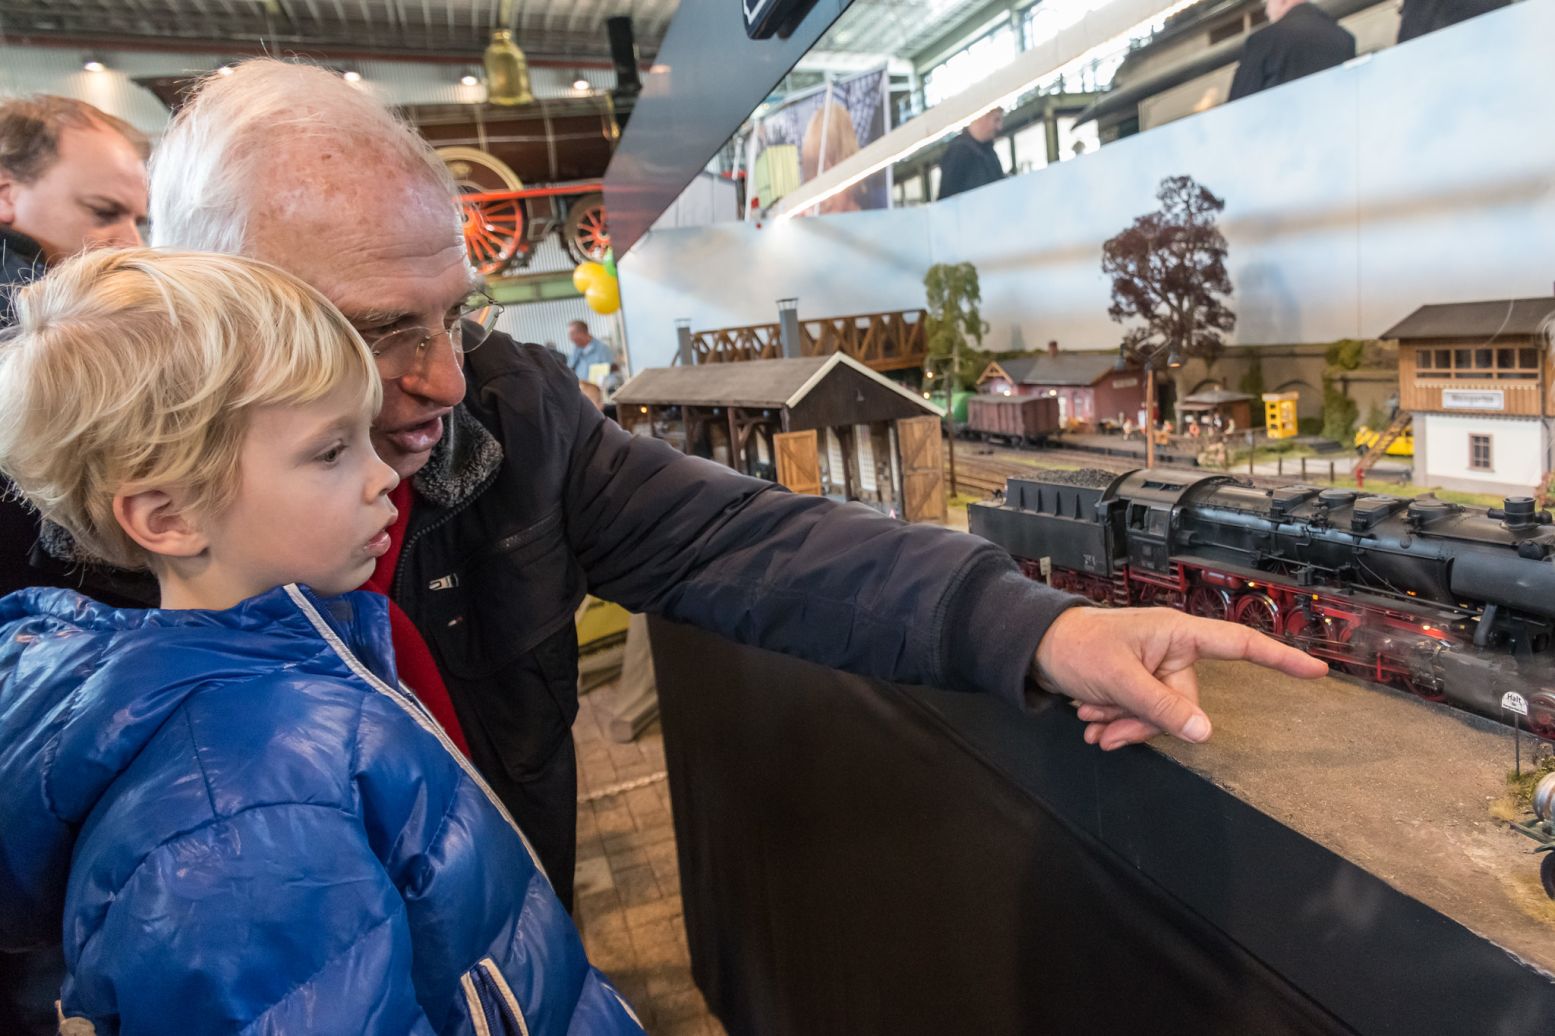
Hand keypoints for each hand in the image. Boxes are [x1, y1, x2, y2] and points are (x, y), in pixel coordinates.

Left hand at [1032, 606, 1327, 750]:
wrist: (1037, 649)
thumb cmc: (1078, 648)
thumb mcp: (1118, 680)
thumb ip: (1161, 707)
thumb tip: (1205, 732)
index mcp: (1177, 634)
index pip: (1238, 644)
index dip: (1278, 658)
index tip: (1316, 671)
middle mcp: (1172, 650)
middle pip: (1186, 701)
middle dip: (1144, 721)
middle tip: (1101, 723)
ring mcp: (1156, 669)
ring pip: (1161, 716)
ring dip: (1125, 724)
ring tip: (1088, 720)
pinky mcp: (1139, 684)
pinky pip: (1143, 716)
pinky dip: (1118, 724)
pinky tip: (1090, 722)